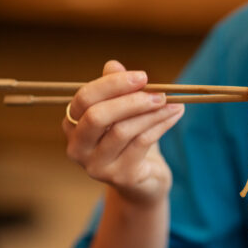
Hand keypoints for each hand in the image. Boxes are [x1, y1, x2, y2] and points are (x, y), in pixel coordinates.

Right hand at [62, 60, 184, 205]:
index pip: (84, 99)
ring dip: (152, 113)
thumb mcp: (124, 114)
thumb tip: (113, 64)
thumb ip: (116, 90)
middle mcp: (77, 148)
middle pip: (97, 116)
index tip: (142, 76)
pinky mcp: (121, 177)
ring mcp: (97, 166)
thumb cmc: (132, 142)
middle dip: (130, 100)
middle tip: (159, 92)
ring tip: (173, 103)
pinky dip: (160, 126)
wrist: (144, 182)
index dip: (112, 84)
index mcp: (72, 126)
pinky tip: (175, 115)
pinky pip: (141, 144)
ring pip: (123, 130)